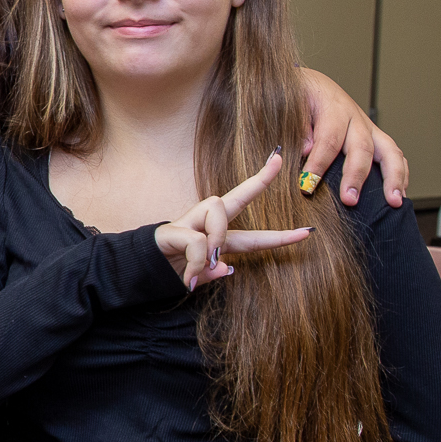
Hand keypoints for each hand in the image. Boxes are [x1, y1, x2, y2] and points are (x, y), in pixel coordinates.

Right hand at [156, 150, 316, 289]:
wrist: (133, 273)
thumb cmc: (166, 273)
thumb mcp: (197, 279)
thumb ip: (212, 273)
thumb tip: (226, 268)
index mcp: (215, 239)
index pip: (252, 234)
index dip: (280, 235)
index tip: (308, 231)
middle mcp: (205, 225)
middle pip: (236, 199)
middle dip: (259, 181)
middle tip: (279, 162)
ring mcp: (189, 224)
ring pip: (219, 211)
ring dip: (218, 239)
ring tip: (208, 266)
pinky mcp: (173, 230)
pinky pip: (198, 241)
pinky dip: (199, 262)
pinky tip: (190, 279)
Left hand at [299, 68, 406, 207]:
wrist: (311, 84)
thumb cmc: (298, 96)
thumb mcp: (290, 104)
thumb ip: (297, 126)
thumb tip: (307, 149)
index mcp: (333, 108)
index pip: (329, 139)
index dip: (319, 164)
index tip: (308, 185)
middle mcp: (356, 118)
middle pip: (363, 147)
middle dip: (356, 176)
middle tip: (350, 200)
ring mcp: (369, 128)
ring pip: (389, 151)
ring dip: (393, 178)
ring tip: (394, 201)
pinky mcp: (374, 137)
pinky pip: (394, 155)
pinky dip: (400, 174)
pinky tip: (399, 194)